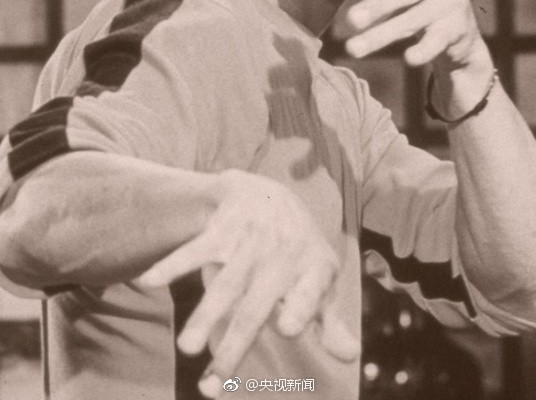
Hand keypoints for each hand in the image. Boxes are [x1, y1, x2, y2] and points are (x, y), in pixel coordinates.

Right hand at [135, 169, 358, 397]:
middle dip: (235, 342)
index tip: (288, 327)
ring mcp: (250, 239)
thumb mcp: (319, 278)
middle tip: (213, 386)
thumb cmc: (296, 250)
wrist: (267, 192)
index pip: (310, 289)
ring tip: (187, 347)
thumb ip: (328, 319)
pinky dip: (172, 264)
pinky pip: (195, 248)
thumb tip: (351, 357)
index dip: (301, 305)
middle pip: (256, 304)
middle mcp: (282, 251)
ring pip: (225, 283)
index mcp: (313, 266)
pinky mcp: (222, 229)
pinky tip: (148, 282)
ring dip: (205, 313)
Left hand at [338, 0, 484, 69]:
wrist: (456, 30)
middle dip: (379, 5)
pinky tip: (408, 59)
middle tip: (351, 19)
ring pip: (414, 20)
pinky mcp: (457, 30)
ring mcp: (454, 4)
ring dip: (381, 35)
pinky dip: (423, 50)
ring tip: (352, 48)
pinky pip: (437, 42)